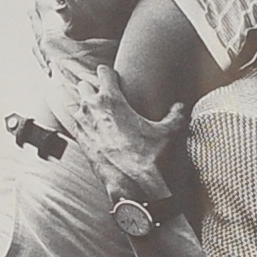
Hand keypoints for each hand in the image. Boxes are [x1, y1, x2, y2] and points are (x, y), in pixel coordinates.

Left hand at [31, 26, 183, 204]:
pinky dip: (82, 122)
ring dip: (85, 105)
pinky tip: (93, 128)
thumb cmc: (147, 156)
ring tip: (98, 112)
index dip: (110, 73)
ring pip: (76, 104)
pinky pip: (75, 123)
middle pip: (84, 85)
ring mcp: (82, 124)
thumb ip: (175, 115)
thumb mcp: (166, 133)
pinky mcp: (78, 141)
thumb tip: (181, 107)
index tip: (116, 78)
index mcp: (110, 99)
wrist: (129, 184)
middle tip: (105, 94)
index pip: (103, 72)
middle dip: (93, 88)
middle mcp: (91, 108)